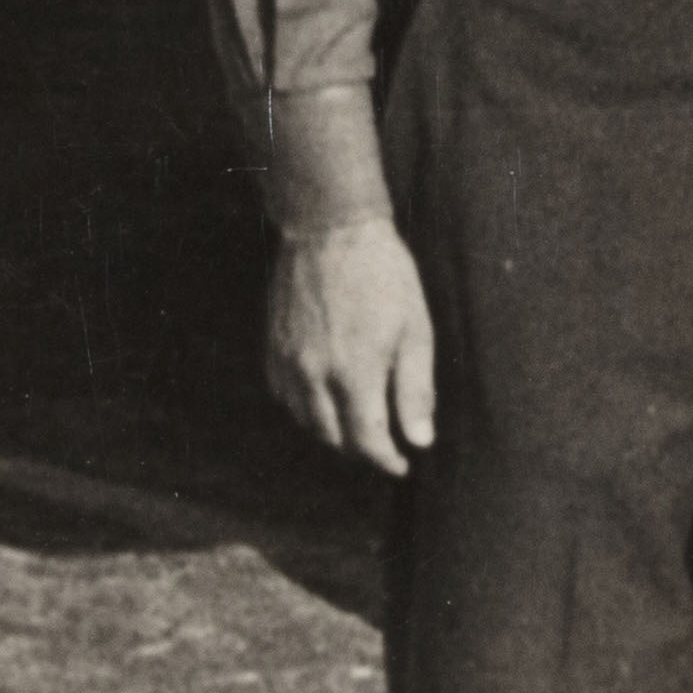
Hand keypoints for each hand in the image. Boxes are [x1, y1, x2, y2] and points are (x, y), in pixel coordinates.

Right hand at [262, 220, 437, 475]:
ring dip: (331, 431)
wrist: (330, 227)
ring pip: (305, 420)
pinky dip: (303, 408)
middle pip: (334, 437)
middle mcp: (316, 373)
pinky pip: (283, 396)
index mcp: (356, 371)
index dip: (386, 460)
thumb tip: (420, 440)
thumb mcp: (415, 328)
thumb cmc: (382, 273)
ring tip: (354, 424)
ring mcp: (289, 360)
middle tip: (382, 443)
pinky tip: (322, 399)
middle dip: (361, 448)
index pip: (367, 441)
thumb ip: (415, 389)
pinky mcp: (273, 346)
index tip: (401, 465)